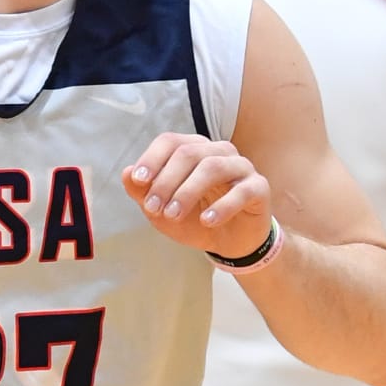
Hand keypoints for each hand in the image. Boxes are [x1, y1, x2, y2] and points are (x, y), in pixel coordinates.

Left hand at [123, 133, 271, 257]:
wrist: (230, 243)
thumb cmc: (195, 220)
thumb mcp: (162, 212)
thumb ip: (143, 193)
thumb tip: (126, 173)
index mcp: (194, 150)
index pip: (171, 142)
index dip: (152, 158)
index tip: (137, 181)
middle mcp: (218, 152)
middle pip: (189, 154)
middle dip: (166, 181)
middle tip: (152, 208)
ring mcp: (241, 167)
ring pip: (213, 167)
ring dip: (188, 192)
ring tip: (172, 215)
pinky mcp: (259, 187)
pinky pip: (242, 191)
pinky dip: (222, 207)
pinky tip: (206, 222)